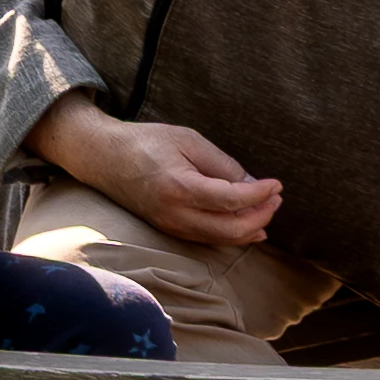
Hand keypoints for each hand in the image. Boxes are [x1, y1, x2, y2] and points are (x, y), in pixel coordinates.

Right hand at [35, 96, 283, 245]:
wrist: (103, 156)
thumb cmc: (145, 141)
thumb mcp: (187, 140)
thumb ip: (221, 164)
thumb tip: (252, 185)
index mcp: (179, 187)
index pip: (231, 200)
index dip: (260, 195)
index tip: (277, 184)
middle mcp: (174, 214)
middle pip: (230, 229)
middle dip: (261, 216)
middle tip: (276, 198)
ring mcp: (170, 225)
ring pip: (221, 240)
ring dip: (250, 229)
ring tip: (268, 210)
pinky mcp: (168, 229)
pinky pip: (207, 239)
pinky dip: (232, 235)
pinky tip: (249, 228)